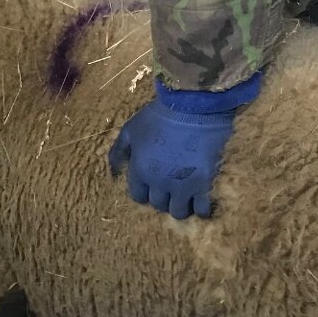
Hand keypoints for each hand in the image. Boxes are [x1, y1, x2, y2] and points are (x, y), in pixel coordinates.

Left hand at [107, 100, 235, 218]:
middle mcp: (159, 183)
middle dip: (163, 198)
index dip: (146, 191)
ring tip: (187, 195)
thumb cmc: (160, 115)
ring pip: (179, 211)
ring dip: (181, 205)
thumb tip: (113, 172)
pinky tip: (203, 197)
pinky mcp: (204, 184)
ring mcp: (182, 185)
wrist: (194, 105)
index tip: (154, 183)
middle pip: (159, 204)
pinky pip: (202, 209)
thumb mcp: (131, 129)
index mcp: (140, 170)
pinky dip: (202, 208)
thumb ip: (118, 151)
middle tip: (172, 186)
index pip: (138, 196)